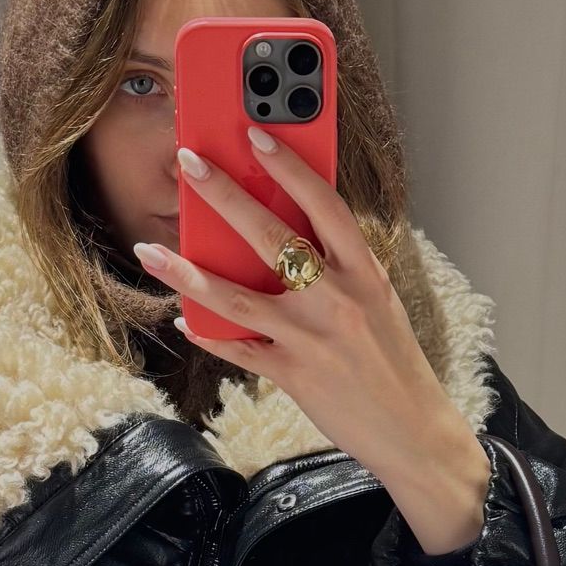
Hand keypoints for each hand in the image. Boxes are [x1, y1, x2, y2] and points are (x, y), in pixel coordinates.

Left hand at [131, 125, 490, 552]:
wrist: (414, 433)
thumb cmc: (393, 364)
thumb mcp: (378, 304)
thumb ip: (338, 270)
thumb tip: (287, 234)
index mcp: (365, 273)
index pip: (325, 205)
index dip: (290, 166)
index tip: (257, 133)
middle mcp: (339, 299)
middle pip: (273, 236)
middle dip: (225, 194)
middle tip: (189, 162)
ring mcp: (313, 338)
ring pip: (238, 296)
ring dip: (188, 271)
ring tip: (151, 250)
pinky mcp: (294, 375)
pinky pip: (239, 349)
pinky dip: (209, 333)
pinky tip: (183, 318)